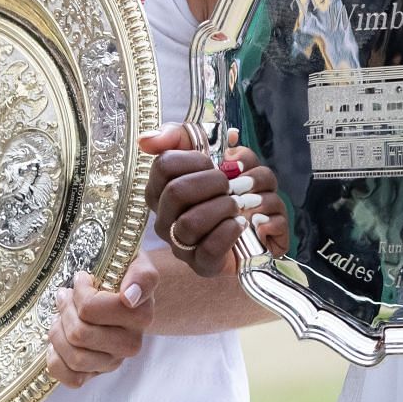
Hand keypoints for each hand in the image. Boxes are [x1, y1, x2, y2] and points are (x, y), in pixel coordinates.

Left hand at [46, 258, 158, 388]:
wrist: (127, 294)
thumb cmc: (125, 276)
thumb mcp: (137, 264)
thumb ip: (141, 276)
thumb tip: (130, 297)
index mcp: (141, 316)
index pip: (92, 309)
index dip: (80, 292)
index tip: (81, 279)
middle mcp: (131, 344)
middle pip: (79, 334)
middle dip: (65, 310)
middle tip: (65, 295)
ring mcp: (114, 361)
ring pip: (75, 357)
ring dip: (58, 332)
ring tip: (61, 315)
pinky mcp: (98, 374)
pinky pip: (72, 379)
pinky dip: (57, 360)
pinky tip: (59, 340)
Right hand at [141, 125, 287, 276]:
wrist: (256, 221)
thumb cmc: (229, 185)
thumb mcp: (213, 151)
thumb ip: (180, 137)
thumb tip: (146, 140)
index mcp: (161, 189)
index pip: (163, 166)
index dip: (193, 159)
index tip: (212, 161)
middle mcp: (165, 218)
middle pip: (176, 192)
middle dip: (211, 182)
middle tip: (229, 183)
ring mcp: (180, 244)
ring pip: (190, 223)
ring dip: (222, 206)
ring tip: (237, 203)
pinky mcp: (202, 264)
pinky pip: (209, 248)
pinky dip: (229, 231)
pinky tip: (241, 222)